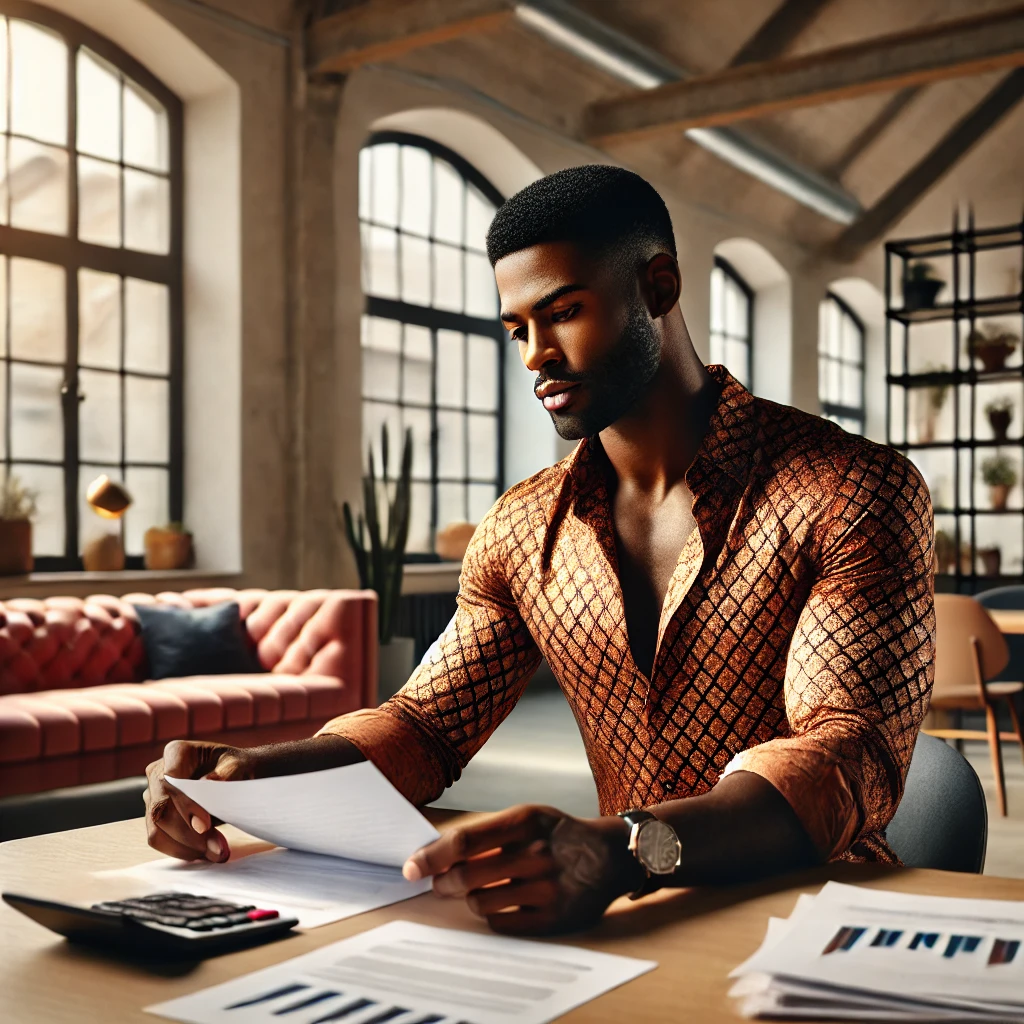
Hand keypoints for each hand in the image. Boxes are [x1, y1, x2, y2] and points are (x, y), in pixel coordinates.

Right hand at [144, 740, 256, 862]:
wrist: (236, 778)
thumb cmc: (237, 768)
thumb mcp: (239, 765)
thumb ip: (226, 773)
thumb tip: (207, 784)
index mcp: (177, 752)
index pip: (170, 780)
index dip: (184, 805)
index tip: (205, 825)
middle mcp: (157, 772)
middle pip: (160, 809)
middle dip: (188, 834)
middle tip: (218, 849)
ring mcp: (153, 795)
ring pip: (156, 829)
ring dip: (185, 847)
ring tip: (215, 853)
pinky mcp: (155, 817)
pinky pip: (158, 839)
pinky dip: (180, 850)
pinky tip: (203, 853)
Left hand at [402, 804, 641, 934]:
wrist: (610, 857)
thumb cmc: (558, 835)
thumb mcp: (528, 817)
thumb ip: (487, 833)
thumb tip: (436, 854)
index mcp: (525, 820)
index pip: (464, 841)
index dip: (432, 857)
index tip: (412, 868)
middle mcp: (536, 853)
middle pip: (467, 877)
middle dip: (444, 883)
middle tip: (442, 884)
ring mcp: (547, 887)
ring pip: (481, 903)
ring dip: (471, 898)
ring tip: (481, 890)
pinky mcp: (555, 918)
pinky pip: (502, 923)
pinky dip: (494, 915)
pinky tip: (503, 903)